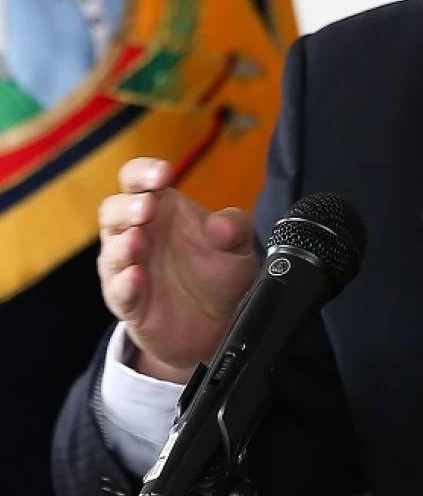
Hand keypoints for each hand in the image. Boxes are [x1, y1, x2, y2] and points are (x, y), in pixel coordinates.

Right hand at [97, 157, 257, 381]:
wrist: (217, 323)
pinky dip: (124, 283)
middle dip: (127, 207)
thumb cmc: (219, 271)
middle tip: (148, 208)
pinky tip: (136, 277)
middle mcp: (138, 233)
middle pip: (113, 210)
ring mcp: (128, 268)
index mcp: (162, 208)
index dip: (144, 172)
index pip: (137, 179)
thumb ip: (234, 227)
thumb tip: (221, 224)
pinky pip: (118, 290)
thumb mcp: (238, 245)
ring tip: (139, 240)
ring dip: (123, 244)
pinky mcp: (128, 302)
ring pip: (111, 251)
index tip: (164, 173)